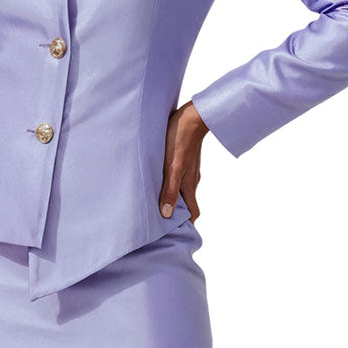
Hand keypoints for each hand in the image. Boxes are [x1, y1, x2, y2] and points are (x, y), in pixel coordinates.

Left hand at [159, 101, 209, 221]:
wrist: (192, 115)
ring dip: (171, 196)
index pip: (193, 213)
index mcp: (189, 184)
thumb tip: (167, 215)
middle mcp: (191, 179)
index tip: (174, 232)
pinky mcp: (184, 157)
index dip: (186, 224)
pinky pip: (178, 175)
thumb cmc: (180, 139)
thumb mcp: (172, 167)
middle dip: (176, 212)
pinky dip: (170, 182)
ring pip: (181, 188)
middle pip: (186, 202)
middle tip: (158, 219)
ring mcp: (188, 168)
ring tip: (154, 200)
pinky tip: (158, 178)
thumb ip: (170, 190)